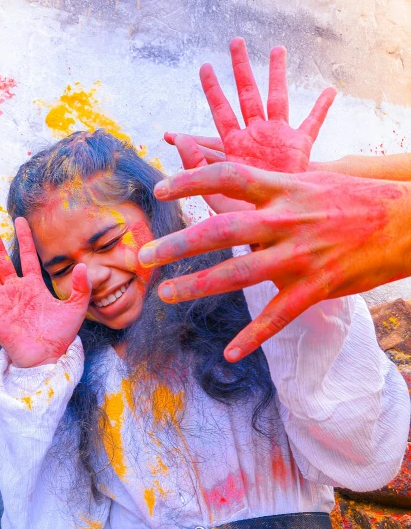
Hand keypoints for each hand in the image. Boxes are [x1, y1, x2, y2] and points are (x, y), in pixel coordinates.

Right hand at [0, 213, 91, 367]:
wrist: (47, 360)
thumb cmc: (60, 336)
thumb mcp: (76, 309)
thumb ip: (81, 287)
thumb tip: (82, 266)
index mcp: (34, 286)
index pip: (28, 256)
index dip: (25, 238)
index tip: (20, 219)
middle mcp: (15, 290)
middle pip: (1, 257)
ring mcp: (1, 302)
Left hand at [138, 144, 410, 359]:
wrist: (406, 220)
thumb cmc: (354, 199)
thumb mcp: (310, 183)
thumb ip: (269, 192)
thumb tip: (227, 196)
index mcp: (284, 189)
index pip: (227, 176)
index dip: (190, 180)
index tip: (159, 189)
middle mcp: (287, 220)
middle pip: (221, 230)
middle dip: (178, 244)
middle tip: (143, 256)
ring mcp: (302, 254)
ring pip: (240, 273)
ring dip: (198, 285)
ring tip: (166, 294)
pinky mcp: (318, 285)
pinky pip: (279, 315)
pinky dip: (253, 336)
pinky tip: (231, 352)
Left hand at [163, 38, 335, 213]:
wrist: (270, 228)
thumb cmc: (241, 216)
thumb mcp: (212, 187)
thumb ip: (195, 162)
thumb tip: (177, 139)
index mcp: (234, 144)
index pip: (220, 112)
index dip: (212, 91)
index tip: (204, 68)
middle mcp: (255, 136)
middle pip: (247, 94)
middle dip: (241, 69)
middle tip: (235, 42)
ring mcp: (277, 139)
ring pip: (278, 98)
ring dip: (277, 75)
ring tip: (277, 50)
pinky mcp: (299, 147)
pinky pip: (312, 123)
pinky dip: (321, 108)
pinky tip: (330, 90)